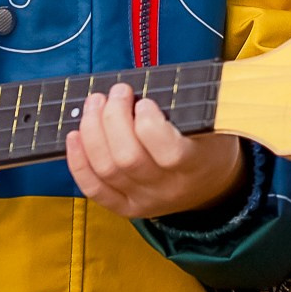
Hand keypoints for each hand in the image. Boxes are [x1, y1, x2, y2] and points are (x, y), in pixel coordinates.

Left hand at [65, 83, 245, 217]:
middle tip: (116, 93)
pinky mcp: (125, 207)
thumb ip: (188, 107)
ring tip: (95, 104)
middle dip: (113, 118)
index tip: (144, 101)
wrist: (212, 187)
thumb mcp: (216, 124)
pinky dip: (78, 162)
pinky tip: (75, 136)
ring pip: (106, 170)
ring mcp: (144, 200)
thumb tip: (149, 84)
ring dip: (92, 132)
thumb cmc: (211, 145)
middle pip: (128, 158)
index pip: (169, 152)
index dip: (149, 124)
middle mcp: (167, 188)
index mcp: (195, 165)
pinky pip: (93, 189)